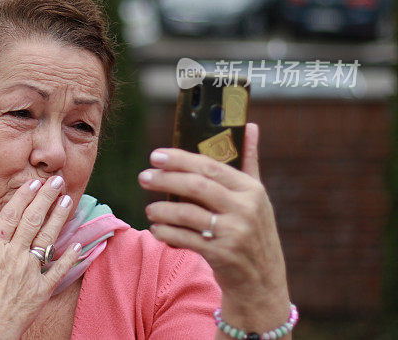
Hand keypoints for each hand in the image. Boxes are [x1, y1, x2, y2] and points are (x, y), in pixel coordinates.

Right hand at [0, 177, 82, 339]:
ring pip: (48, 239)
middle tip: (57, 180)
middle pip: (33, 220)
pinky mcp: (40, 292)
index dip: (23, 196)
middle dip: (46, 198)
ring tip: (69, 200)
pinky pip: (59, 271)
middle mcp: (13, 256)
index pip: (11, 215)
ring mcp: (29, 273)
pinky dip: (70, 257)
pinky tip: (78, 244)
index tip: (34, 181)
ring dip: (59, 218)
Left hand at [138, 123, 290, 332]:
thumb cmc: (253, 231)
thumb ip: (249, 162)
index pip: (210, 166)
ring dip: (162, 209)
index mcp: (252, 189)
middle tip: (144, 177)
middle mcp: (246, 209)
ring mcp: (235, 233)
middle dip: (165, 179)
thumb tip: (250, 125)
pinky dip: (167, 232)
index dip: (180, 159)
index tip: (156, 156)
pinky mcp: (222, 255)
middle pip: (196, 186)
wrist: (262, 282)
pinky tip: (157, 229)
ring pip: (187, 214)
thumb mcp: (257, 197)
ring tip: (150, 208)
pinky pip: (185, 239)